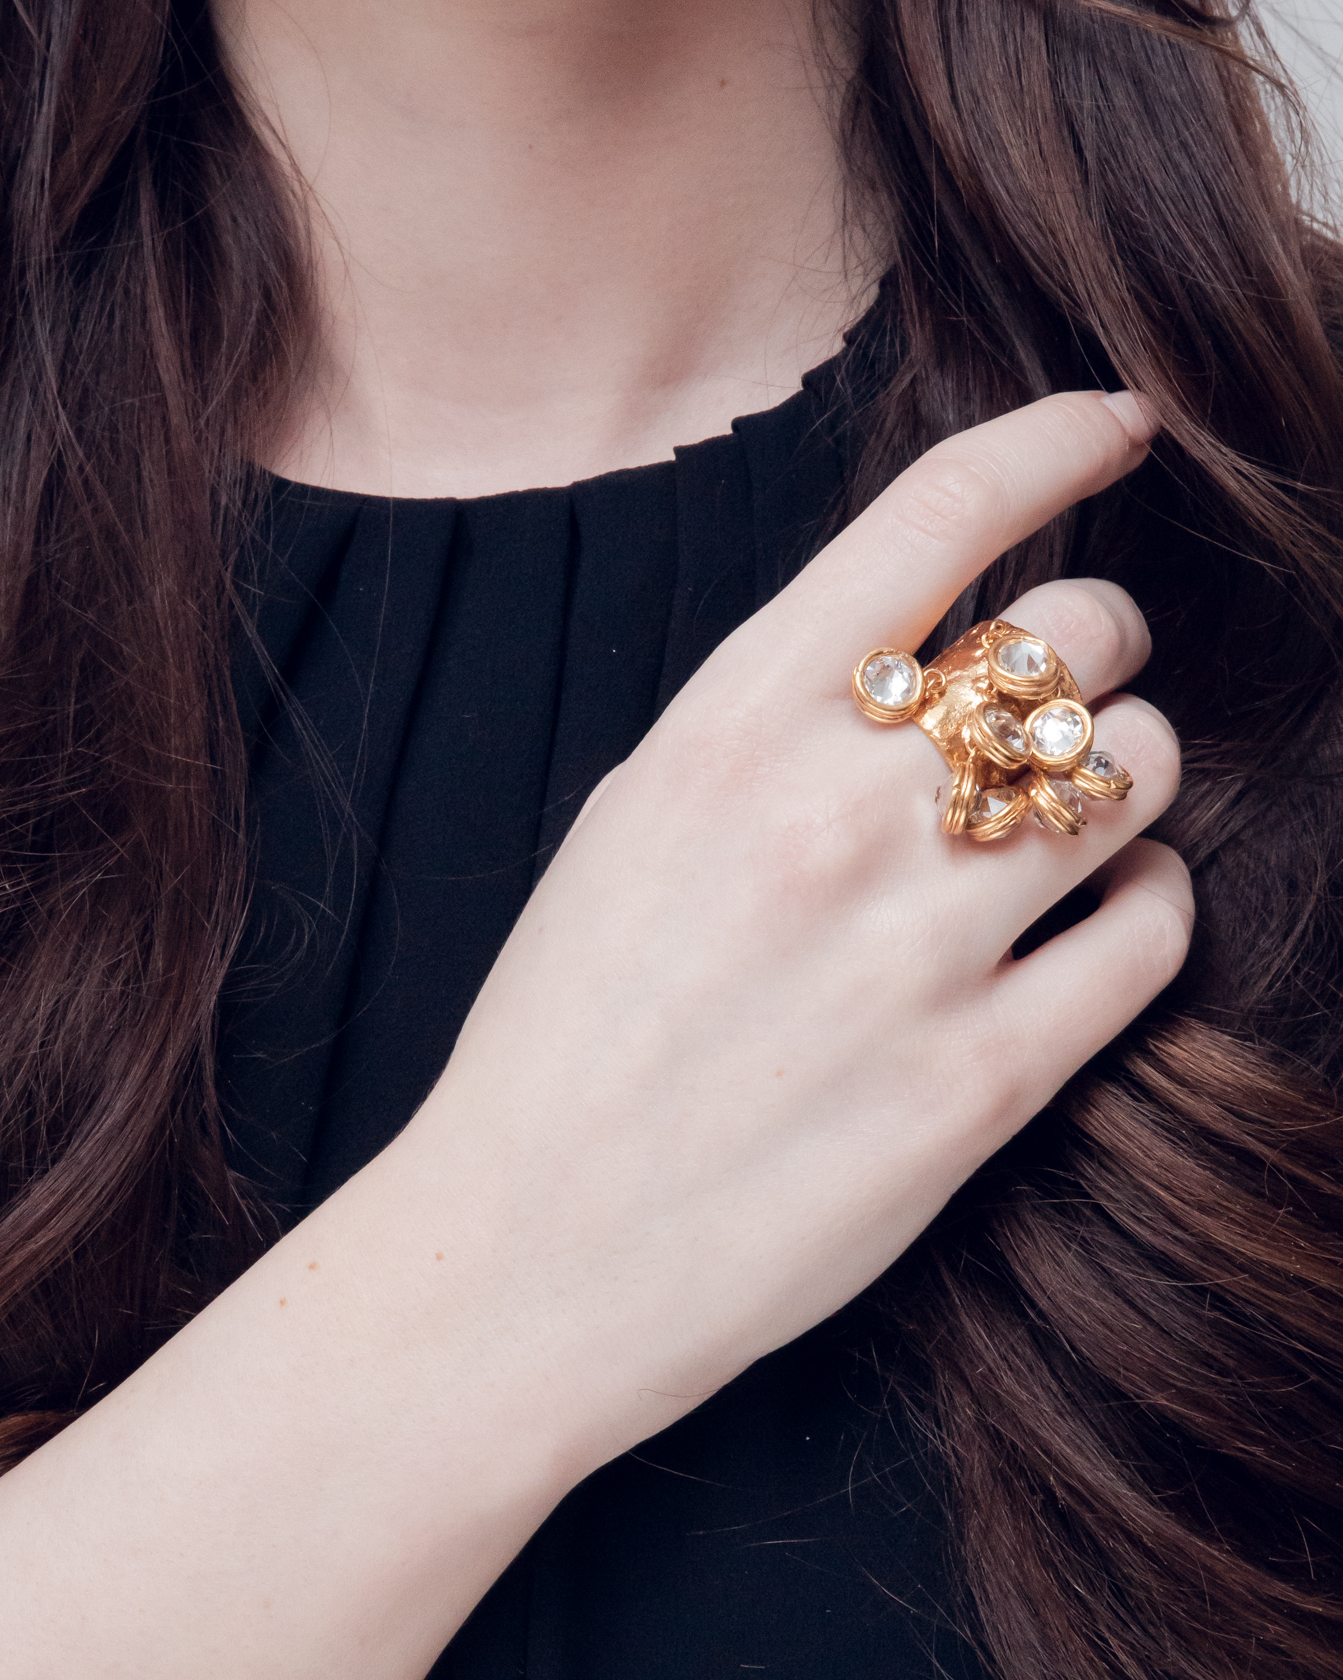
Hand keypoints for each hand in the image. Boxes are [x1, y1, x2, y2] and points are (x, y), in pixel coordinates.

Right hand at [403, 391, 1190, 1464]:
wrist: (527, 1253)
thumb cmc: (570, 1030)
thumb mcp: (637, 819)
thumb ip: (778, 720)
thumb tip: (928, 640)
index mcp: (726, 727)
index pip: (935, 516)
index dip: (1054, 443)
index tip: (1120, 425)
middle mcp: (829, 813)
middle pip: (1073, 638)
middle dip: (1101, 648)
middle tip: (1074, 696)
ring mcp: (913, 948)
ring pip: (1136, 772)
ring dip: (1131, 775)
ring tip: (1077, 820)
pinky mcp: (983, 1083)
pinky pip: (1152, 927)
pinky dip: (1149, 904)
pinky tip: (1095, 922)